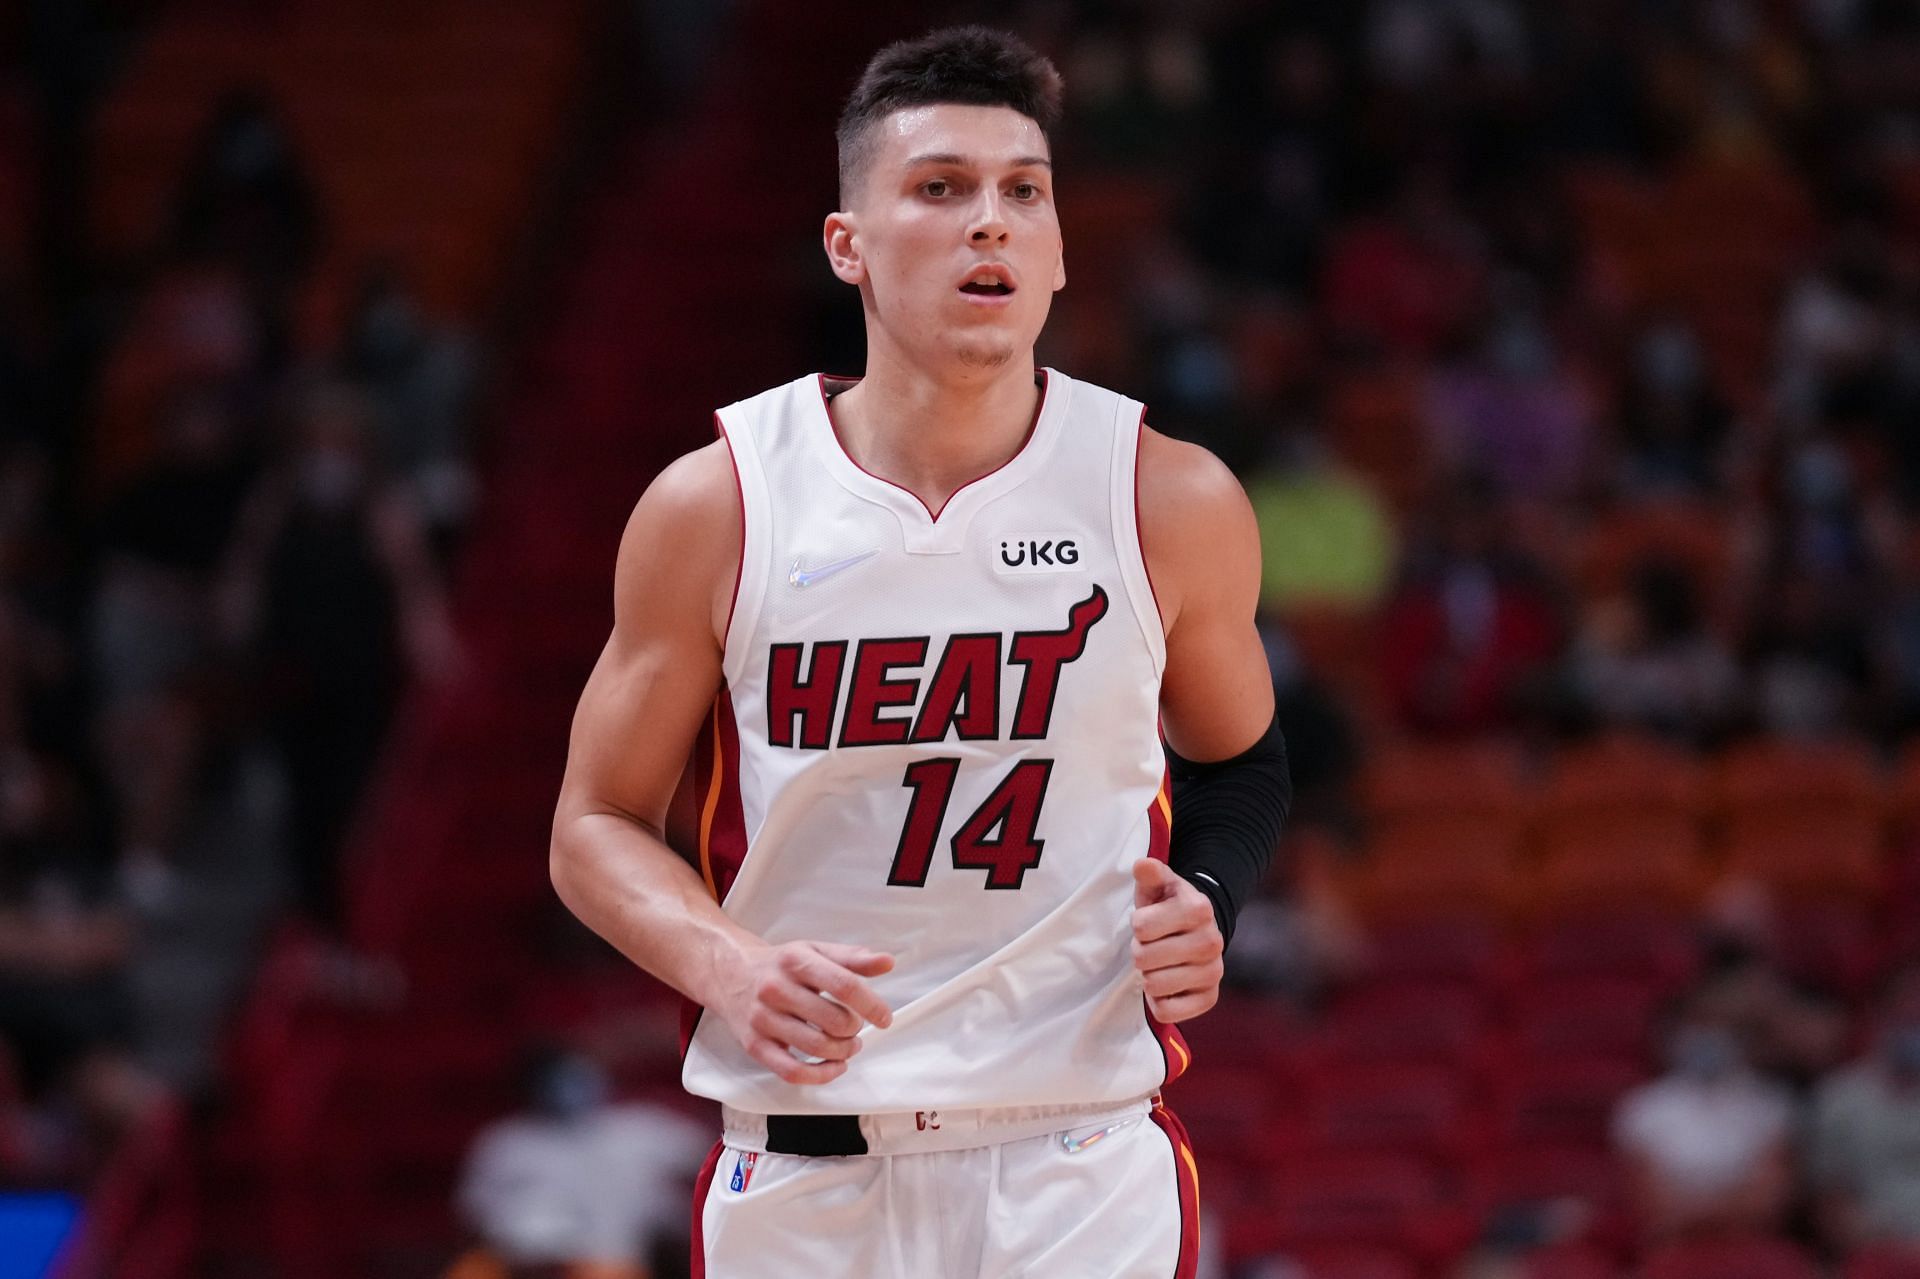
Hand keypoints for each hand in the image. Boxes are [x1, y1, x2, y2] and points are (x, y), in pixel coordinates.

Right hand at [716, 940, 894, 1084]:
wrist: (731, 974)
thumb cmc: (782, 965)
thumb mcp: (815, 951)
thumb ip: (853, 958)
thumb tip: (887, 962)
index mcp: (796, 961)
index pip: (844, 985)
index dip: (872, 1005)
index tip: (884, 1017)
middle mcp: (776, 988)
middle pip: (834, 1021)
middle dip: (854, 1029)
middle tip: (854, 1026)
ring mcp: (763, 1019)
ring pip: (817, 1048)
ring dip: (843, 1051)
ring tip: (847, 1044)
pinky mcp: (755, 1045)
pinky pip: (792, 1072)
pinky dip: (820, 1075)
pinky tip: (834, 1066)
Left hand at [1131, 858, 1222, 1023]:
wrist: (1195, 931)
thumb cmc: (1167, 906)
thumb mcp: (1158, 885)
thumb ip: (1150, 873)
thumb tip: (1142, 865)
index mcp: (1198, 908)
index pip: (1141, 927)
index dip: (1138, 925)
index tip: (1150, 923)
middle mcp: (1212, 941)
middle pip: (1143, 958)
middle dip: (1140, 951)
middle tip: (1153, 945)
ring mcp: (1213, 972)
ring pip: (1153, 985)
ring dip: (1148, 976)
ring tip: (1160, 963)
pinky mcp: (1209, 998)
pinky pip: (1166, 1011)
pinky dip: (1158, 1002)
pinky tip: (1167, 985)